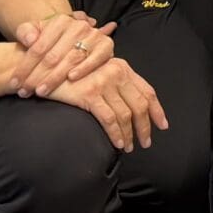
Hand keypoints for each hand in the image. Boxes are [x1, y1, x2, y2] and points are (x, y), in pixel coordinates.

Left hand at [13, 12, 111, 98]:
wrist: (75, 40)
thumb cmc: (50, 39)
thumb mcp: (35, 30)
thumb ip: (26, 31)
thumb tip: (30, 39)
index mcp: (59, 21)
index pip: (38, 48)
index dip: (24, 67)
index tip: (14, 82)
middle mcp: (78, 26)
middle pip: (52, 57)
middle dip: (36, 77)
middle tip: (25, 91)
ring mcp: (93, 36)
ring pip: (70, 60)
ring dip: (54, 78)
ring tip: (41, 91)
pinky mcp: (106, 46)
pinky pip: (94, 59)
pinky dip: (83, 69)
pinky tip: (71, 79)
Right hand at [51, 56, 166, 151]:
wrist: (50, 66)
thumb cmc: (73, 70)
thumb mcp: (100, 69)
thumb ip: (116, 80)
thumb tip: (131, 102)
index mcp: (123, 67)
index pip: (148, 91)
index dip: (157, 110)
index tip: (162, 125)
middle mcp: (117, 73)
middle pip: (140, 105)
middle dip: (145, 127)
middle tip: (146, 142)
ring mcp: (104, 83)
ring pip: (126, 114)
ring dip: (130, 134)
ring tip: (129, 146)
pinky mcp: (89, 94)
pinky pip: (109, 119)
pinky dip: (116, 133)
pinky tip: (118, 143)